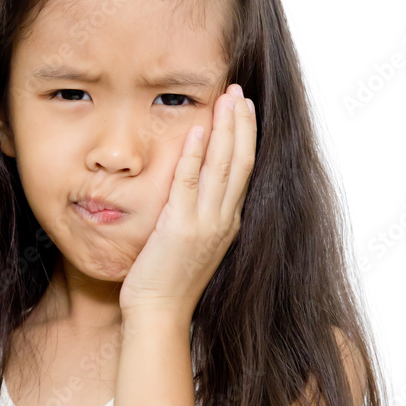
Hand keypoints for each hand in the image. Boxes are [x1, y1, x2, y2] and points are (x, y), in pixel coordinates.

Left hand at [119, 84, 256, 322]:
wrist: (160, 314)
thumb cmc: (169, 284)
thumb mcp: (191, 245)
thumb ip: (197, 217)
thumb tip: (192, 194)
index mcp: (228, 223)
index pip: (243, 171)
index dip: (246, 137)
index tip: (245, 110)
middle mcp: (223, 220)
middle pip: (241, 162)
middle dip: (242, 124)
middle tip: (240, 91)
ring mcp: (205, 224)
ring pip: (222, 166)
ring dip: (226, 129)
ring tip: (226, 98)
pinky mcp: (181, 227)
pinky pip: (190, 183)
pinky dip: (195, 154)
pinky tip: (197, 128)